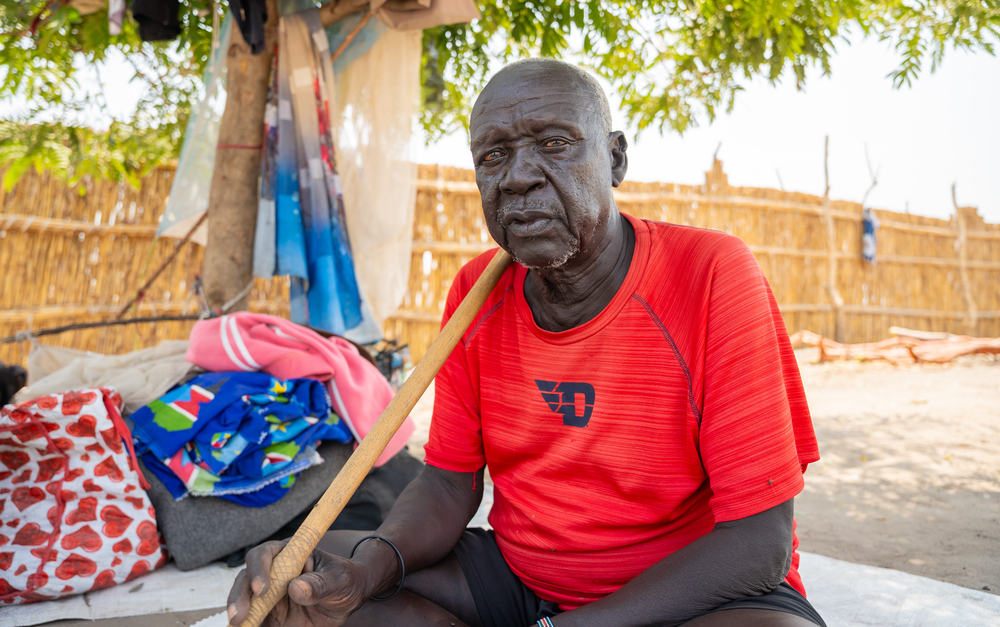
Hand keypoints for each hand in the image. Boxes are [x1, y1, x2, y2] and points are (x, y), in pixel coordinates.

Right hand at [227, 540, 370, 626]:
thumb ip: (320, 583)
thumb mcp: (339, 580)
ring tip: (238, 625)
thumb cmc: (346, 580)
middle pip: (246, 579)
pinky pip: (255, 620)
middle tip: (238, 616)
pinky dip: (249, 624)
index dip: (259, 569)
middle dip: (240, 596)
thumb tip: (295, 588)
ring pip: (245, 601)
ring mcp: (270, 594)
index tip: (262, 589)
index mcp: (289, 553)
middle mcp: (274, 572)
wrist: (350, 598)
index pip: (265, 554)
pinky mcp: (271, 614)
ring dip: (238, 612)